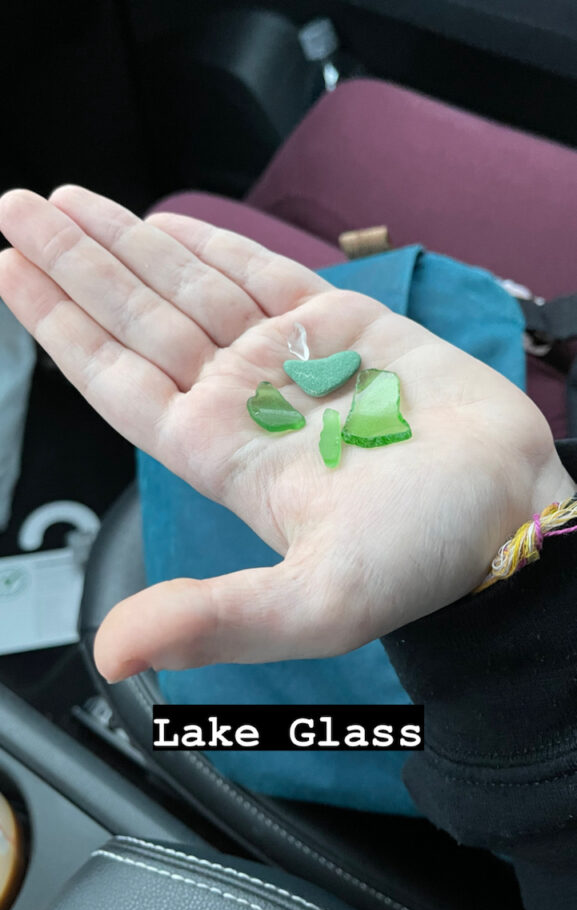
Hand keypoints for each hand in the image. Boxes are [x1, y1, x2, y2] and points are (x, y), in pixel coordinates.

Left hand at [0, 185, 571, 681]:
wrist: (513, 507)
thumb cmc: (425, 555)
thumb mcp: (315, 604)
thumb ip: (215, 623)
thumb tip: (111, 655)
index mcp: (221, 452)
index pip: (116, 381)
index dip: (58, 326)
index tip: (10, 270)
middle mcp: (243, 399)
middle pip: (136, 317)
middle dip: (75, 262)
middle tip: (17, 207)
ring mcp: (290, 357)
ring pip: (188, 284)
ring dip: (126, 240)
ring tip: (64, 199)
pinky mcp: (344, 324)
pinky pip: (261, 272)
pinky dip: (212, 243)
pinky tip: (167, 222)